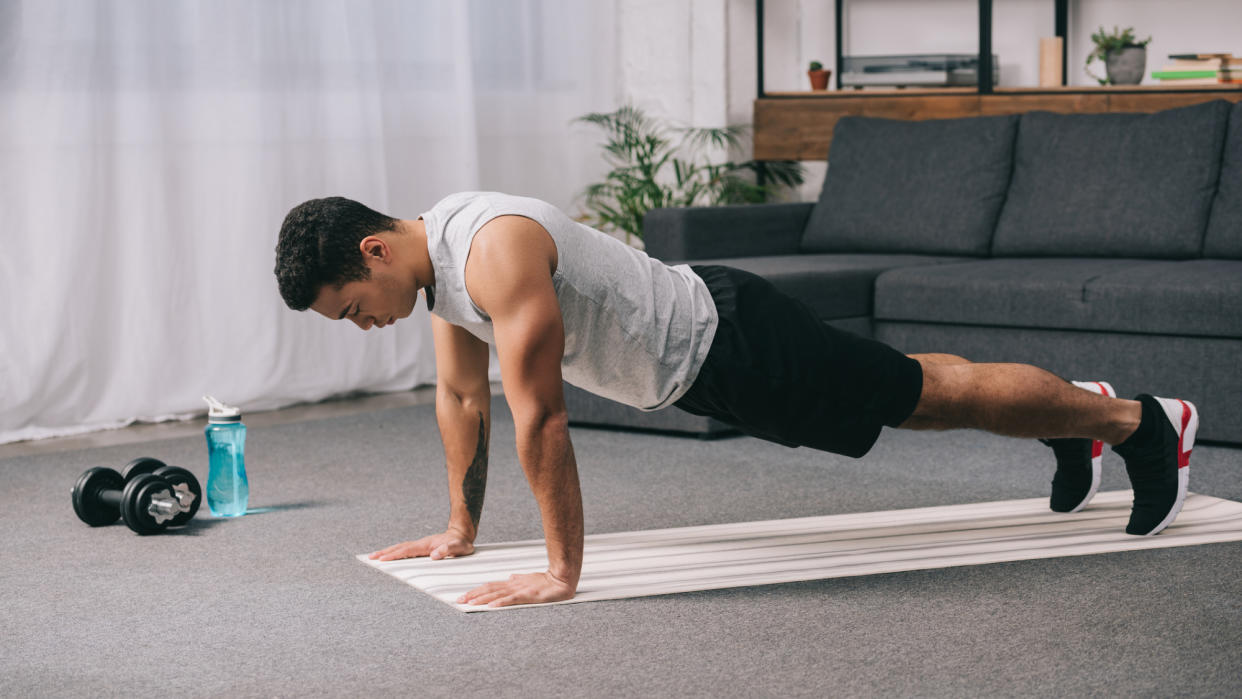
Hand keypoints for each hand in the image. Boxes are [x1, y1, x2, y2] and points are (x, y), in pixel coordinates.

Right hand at [368, 529, 474, 560]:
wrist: (462, 534)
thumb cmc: (462, 543)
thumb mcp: (459, 547)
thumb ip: (448, 550)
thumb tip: (434, 555)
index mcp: (427, 545)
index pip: (407, 550)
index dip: (395, 555)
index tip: (382, 559)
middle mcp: (421, 544)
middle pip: (400, 548)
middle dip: (385, 553)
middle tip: (370, 558)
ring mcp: (421, 545)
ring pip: (401, 548)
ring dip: (388, 552)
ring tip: (374, 557)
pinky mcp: (422, 548)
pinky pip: (406, 550)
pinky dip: (395, 553)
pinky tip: (390, 557)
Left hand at [457, 570, 575, 607]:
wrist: (561, 579)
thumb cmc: (547, 580)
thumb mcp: (529, 579)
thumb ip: (519, 579)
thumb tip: (510, 577)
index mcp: (512, 583)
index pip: (491, 586)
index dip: (477, 590)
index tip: (465, 595)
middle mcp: (513, 585)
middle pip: (489, 590)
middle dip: (474, 595)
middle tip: (459, 600)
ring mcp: (520, 590)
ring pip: (497, 594)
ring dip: (482, 599)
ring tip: (470, 602)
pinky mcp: (528, 595)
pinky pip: (512, 599)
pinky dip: (500, 603)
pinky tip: (491, 606)